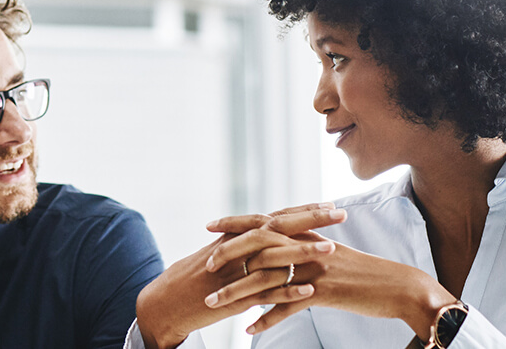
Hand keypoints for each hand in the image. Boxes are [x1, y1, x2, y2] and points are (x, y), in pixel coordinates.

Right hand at [134, 203, 346, 348]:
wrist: (165, 302)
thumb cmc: (191, 280)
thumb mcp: (216, 255)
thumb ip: (241, 245)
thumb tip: (265, 237)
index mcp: (235, 238)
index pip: (274, 218)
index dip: (302, 210)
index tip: (329, 204)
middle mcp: (236, 249)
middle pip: (278, 228)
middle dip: (311, 219)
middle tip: (340, 213)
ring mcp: (236, 273)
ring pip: (274, 259)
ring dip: (304, 253)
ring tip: (332, 250)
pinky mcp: (234, 297)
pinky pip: (264, 293)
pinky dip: (287, 291)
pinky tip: (309, 290)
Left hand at [215, 240, 456, 338]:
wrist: (399, 286)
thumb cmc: (365, 273)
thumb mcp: (333, 254)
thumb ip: (306, 247)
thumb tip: (282, 248)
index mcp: (308, 235)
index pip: (265, 223)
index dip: (237, 223)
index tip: (211, 226)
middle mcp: (308, 247)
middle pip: (260, 247)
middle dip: (229, 255)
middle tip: (207, 266)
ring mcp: (315, 269)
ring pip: (267, 279)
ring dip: (237, 293)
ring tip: (214, 304)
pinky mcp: (323, 292)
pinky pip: (287, 307)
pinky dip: (266, 318)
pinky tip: (248, 328)